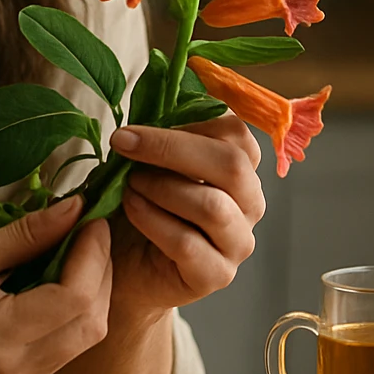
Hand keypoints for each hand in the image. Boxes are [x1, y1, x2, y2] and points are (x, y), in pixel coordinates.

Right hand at [0, 197, 112, 373]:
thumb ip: (22, 236)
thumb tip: (73, 210)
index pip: (76, 299)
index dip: (93, 255)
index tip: (91, 217)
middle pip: (91, 324)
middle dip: (99, 273)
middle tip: (88, 231)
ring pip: (83, 340)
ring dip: (88, 293)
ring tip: (72, 251)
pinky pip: (62, 351)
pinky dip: (69, 315)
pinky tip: (53, 284)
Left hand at [107, 114, 265, 316]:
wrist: (123, 269)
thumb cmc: (138, 209)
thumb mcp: (146, 165)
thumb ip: (157, 138)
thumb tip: (148, 97)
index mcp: (239, 170)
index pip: (236, 134)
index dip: (187, 123)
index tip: (137, 127)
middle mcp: (249, 204)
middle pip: (231, 165)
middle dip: (171, 149)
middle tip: (125, 144)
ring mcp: (237, 243)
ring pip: (212, 206)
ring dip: (161, 187)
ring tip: (128, 184)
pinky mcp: (217, 275)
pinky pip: (188, 243)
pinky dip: (152, 220)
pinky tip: (130, 208)